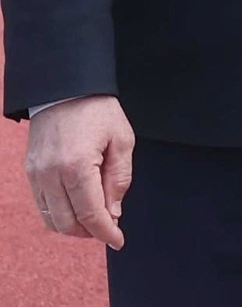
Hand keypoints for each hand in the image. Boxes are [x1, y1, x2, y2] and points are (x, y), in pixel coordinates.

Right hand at [24, 96, 134, 248]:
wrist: (65, 88)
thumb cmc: (99, 111)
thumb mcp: (122, 140)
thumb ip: (119, 179)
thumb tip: (113, 212)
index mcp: (77, 166)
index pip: (91, 214)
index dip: (106, 232)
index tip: (119, 241)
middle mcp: (51, 175)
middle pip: (68, 223)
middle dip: (91, 232)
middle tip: (109, 227)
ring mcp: (36, 174)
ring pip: (52, 219)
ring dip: (73, 226)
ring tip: (95, 219)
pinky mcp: (30, 172)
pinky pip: (42, 205)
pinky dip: (59, 214)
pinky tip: (76, 207)